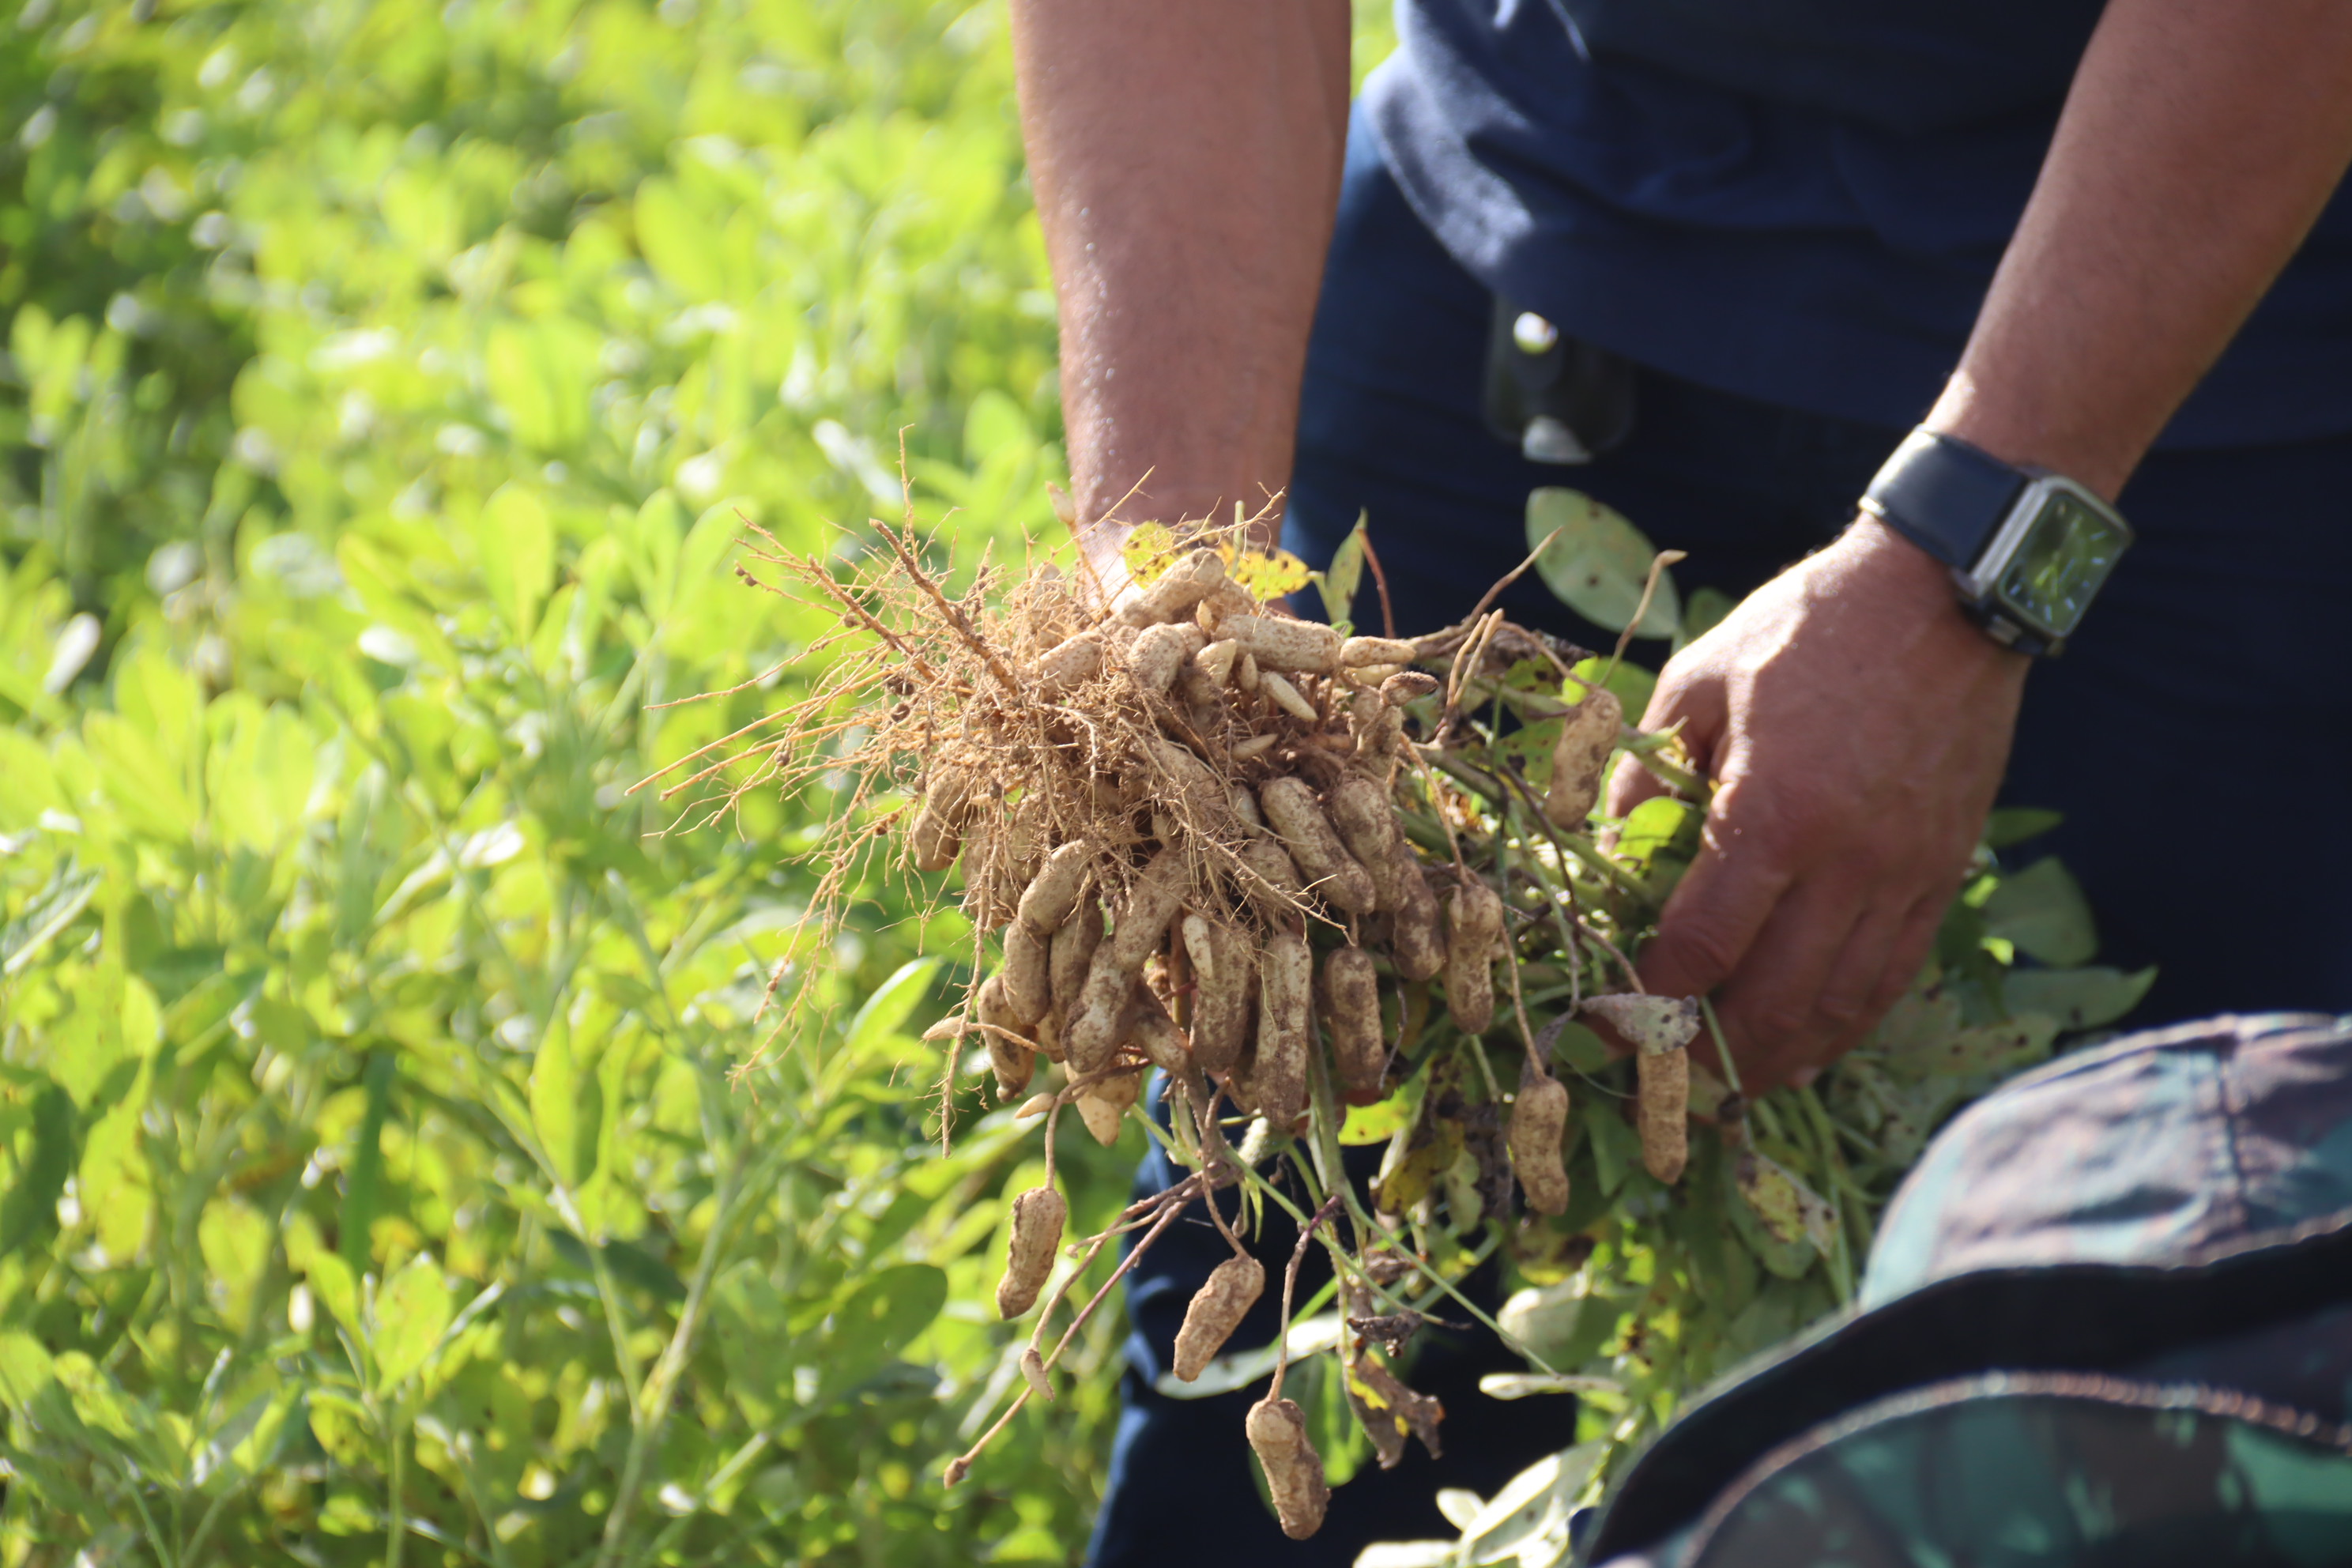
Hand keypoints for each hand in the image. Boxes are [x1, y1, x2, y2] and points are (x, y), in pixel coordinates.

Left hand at [1607, 519, 2028, 1090]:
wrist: (1945, 595)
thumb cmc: (1807, 628)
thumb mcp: (1698, 679)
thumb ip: (1646, 771)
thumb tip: (1603, 850)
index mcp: (1773, 814)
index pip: (1702, 946)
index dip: (1650, 1001)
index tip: (1609, 1023)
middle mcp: (1846, 863)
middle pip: (1774, 1000)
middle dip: (1711, 1054)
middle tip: (1662, 1076)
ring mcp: (1904, 875)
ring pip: (1841, 1005)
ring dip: (1781, 1057)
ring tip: (1730, 1084)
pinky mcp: (1942, 873)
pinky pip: (1892, 975)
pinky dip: (1846, 1024)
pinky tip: (1809, 1045)